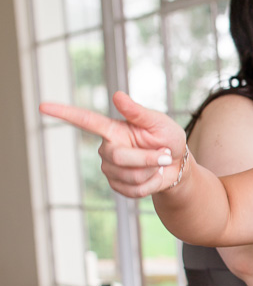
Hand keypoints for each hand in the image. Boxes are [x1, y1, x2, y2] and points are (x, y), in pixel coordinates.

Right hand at [40, 91, 187, 198]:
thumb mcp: (158, 121)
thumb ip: (137, 111)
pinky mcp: (118, 186)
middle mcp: (107, 148)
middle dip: (146, 158)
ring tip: (157, 163)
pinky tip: (153, 176)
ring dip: (151, 170)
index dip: (64, 113)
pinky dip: (151, 184)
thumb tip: (117, 95)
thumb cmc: (167, 137)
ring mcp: (110, 169)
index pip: (84, 120)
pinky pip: (134, 190)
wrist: (177, 165)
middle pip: (118, 157)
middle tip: (163, 154)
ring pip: (129, 175)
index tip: (43, 106)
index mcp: (112, 129)